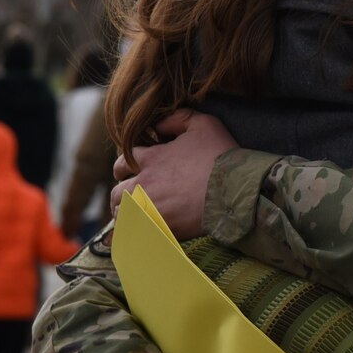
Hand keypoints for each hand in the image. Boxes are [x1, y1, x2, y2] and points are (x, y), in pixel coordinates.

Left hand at [111, 112, 237, 238]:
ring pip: (122, 214)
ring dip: (125, 213)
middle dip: (121, 193)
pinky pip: (135, 233)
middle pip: (117, 192)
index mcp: (151, 159)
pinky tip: (141, 231)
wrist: (235, 191)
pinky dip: (135, 231)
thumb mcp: (204, 124)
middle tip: (129, 196)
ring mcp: (150, 208)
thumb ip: (178, 119)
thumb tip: (158, 126)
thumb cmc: (220, 157)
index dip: (124, 167)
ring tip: (133, 215)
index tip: (130, 171)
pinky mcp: (160, 228)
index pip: (122, 162)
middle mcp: (144, 184)